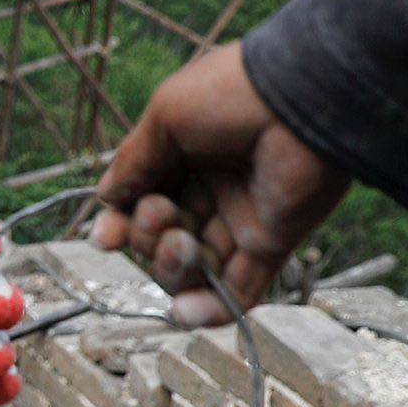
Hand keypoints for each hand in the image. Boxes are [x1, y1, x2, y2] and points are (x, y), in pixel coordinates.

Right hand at [89, 44, 352, 324]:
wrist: (302, 98)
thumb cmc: (231, 93)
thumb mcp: (166, 117)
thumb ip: (133, 163)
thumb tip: (105, 198)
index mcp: (184, 155)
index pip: (142, 202)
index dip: (120, 224)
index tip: (105, 239)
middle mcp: (212, 189)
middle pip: (162, 239)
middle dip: (147, 238)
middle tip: (160, 216)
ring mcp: (241, 219)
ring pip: (193, 267)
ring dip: (172, 268)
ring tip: (180, 245)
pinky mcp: (271, 243)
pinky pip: (238, 290)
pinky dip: (211, 309)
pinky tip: (184, 313)